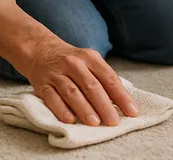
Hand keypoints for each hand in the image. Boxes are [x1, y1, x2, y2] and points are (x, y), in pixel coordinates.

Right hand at [22, 37, 138, 125]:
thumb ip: (103, 79)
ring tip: (95, 123)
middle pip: (91, 86)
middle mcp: (74, 64)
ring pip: (72, 92)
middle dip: (104, 105)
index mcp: (90, 58)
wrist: (41, 50)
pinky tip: (70, 120)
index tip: (132, 111)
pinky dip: (61, 109)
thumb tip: (122, 103)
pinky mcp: (42, 85)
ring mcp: (56, 74)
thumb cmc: (72, 62)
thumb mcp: (90, 62)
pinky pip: (52, 98)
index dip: (121, 96)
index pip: (109, 78)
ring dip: (84, 109)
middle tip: (113, 121)